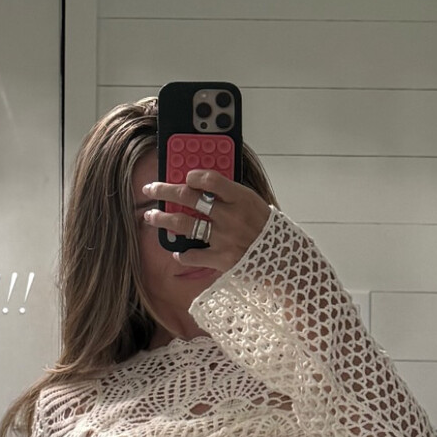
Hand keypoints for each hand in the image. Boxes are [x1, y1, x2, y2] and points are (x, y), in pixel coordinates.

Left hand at [141, 169, 270, 273]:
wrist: (285, 261)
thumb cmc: (268, 231)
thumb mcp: (255, 205)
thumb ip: (231, 196)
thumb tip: (203, 185)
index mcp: (241, 198)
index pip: (211, 179)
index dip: (194, 175)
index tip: (184, 176)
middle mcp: (230, 216)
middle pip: (189, 198)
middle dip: (165, 191)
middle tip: (151, 188)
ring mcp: (224, 238)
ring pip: (184, 224)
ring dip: (163, 219)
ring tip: (150, 216)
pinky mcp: (221, 259)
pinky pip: (193, 255)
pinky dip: (182, 254)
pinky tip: (178, 251)